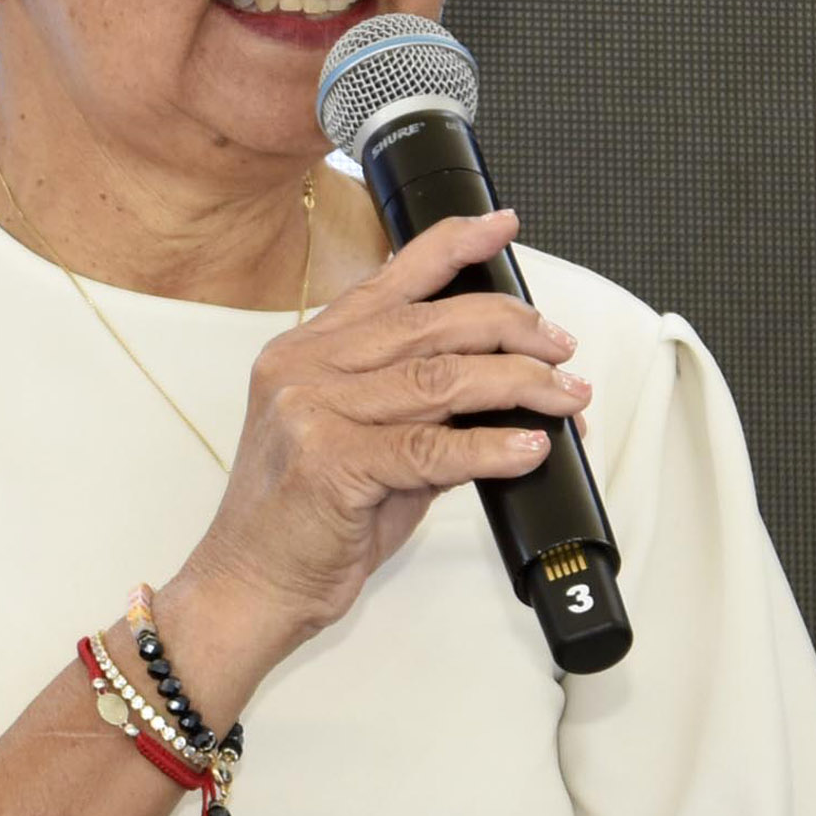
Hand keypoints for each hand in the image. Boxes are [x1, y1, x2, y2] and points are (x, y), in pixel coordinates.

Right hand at [165, 206, 587, 701]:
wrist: (249, 588)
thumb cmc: (303, 523)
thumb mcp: (360, 446)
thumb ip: (418, 410)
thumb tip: (504, 391)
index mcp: (304, 351)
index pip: (390, 281)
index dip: (453, 245)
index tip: (501, 227)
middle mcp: (303, 369)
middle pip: (430, 324)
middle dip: (512, 328)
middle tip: (562, 348)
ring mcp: (311, 412)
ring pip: (442, 379)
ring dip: (521, 385)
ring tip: (566, 398)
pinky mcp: (330, 464)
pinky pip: (433, 448)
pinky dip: (492, 447)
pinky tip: (529, 448)